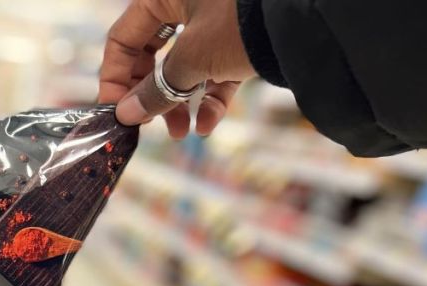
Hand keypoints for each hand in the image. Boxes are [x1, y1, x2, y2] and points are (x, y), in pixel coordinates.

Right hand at [99, 0, 255, 137]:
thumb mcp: (193, 59)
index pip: (122, 40)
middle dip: (153, 96)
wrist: (311, 13)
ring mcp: (214, 20)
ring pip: (184, 67)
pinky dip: (210, 98)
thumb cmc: (243, 23)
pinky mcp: (239, 39)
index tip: (119, 114)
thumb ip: (155, 89)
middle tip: (151, 126)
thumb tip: (126, 114)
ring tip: (182, 133)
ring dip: (179, 104)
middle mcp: (185, 3)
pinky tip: (207, 125)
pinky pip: (215, 71)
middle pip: (152, 56)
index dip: (115, 80)